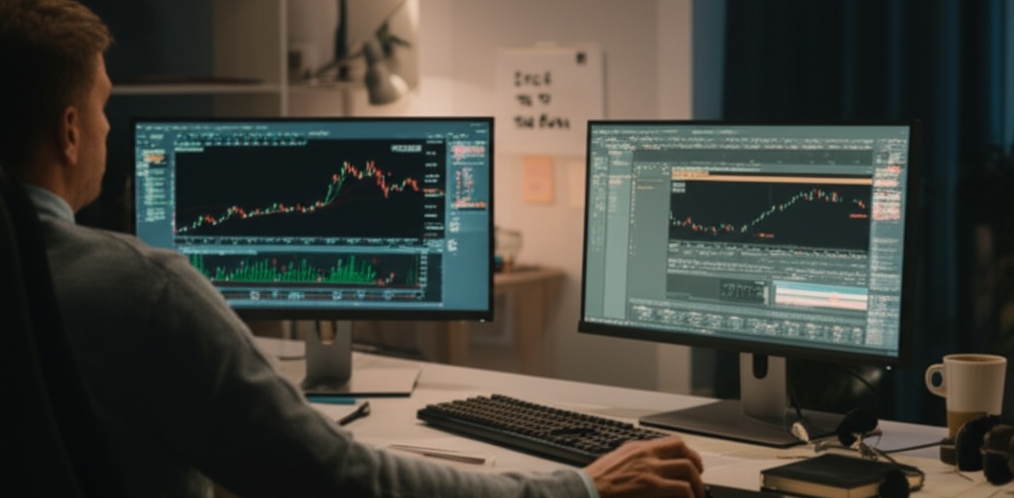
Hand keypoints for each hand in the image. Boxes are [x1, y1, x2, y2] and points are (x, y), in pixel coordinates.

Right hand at [583, 435, 704, 497]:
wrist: (585, 490)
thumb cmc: (595, 483)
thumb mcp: (615, 463)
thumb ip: (633, 462)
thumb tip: (645, 469)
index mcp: (637, 448)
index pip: (671, 443)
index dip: (687, 453)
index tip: (692, 463)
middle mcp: (646, 455)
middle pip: (684, 453)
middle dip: (697, 467)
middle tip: (698, 480)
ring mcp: (650, 470)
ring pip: (687, 469)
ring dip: (696, 484)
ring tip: (696, 495)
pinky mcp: (651, 486)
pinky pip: (682, 489)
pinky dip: (689, 496)